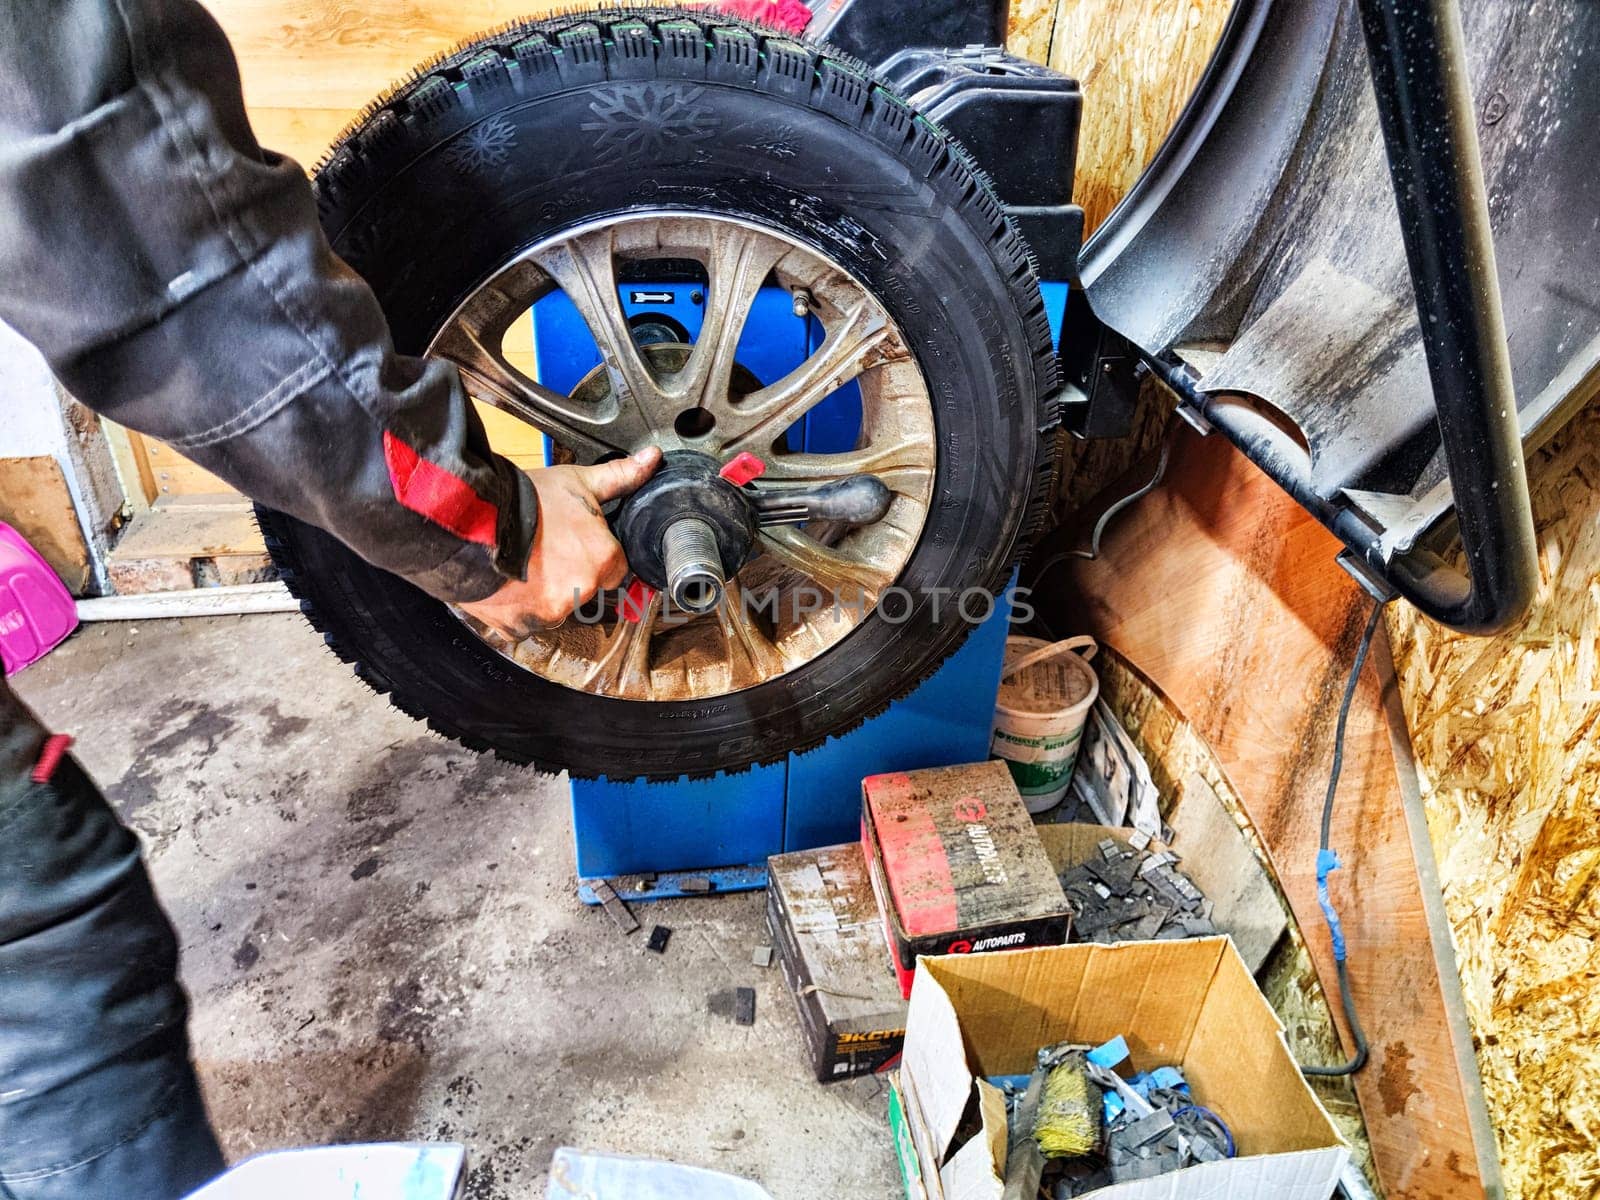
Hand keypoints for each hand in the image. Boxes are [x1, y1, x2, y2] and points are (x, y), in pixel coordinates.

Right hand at [460, 447, 661, 638]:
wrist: (470, 520)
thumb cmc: (524, 500)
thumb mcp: (577, 480)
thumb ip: (620, 477)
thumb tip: (652, 459)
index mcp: (603, 559)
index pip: (615, 568)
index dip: (595, 554)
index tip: (575, 544)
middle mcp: (582, 591)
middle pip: (585, 589)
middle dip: (570, 574)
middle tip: (545, 549)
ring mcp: (550, 613)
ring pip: (556, 607)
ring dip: (543, 593)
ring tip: (522, 563)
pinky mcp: (519, 626)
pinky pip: (525, 623)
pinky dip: (517, 609)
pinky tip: (506, 582)